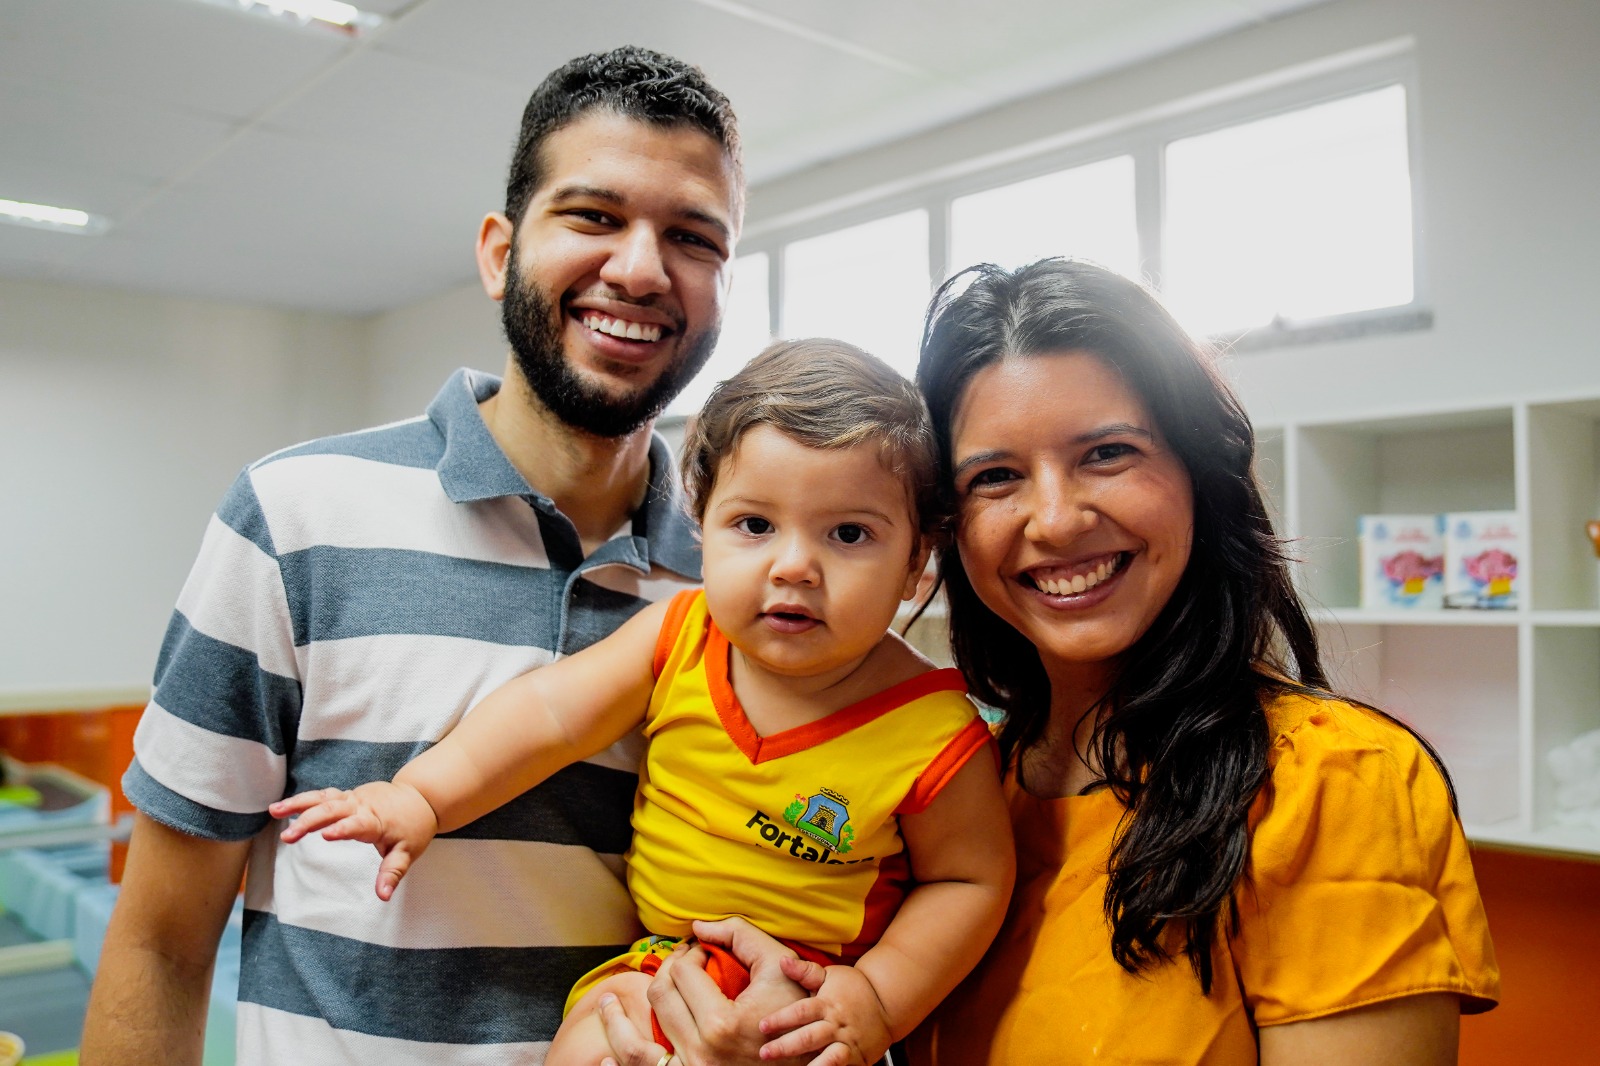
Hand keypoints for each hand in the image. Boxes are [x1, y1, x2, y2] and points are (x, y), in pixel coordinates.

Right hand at [269, 782, 438, 898]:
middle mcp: (362, 806)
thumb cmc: (413, 827)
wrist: (420, 796)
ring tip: (274, 811)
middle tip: (287, 837)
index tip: (325, 836)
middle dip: (309, 821)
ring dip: (298, 804)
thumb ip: (392, 873)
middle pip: (333, 809)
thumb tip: (383, 896)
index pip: (358, 824)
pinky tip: (282, 808)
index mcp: (376, 821)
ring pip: (323, 798)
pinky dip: (303, 800)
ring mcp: (353, 798)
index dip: (343, 829)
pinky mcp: (346, 796)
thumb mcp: (408, 852)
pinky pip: (323, 796)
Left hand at [598, 917, 810, 1065]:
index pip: (684, 973)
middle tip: (679, 965)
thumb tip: (696, 927)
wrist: (808, 1059)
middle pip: (661, 998)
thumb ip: (740, 935)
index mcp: (722, 1024)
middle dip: (667, 972)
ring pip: (634, 1048)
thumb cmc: (798, 1011)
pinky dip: (619, 1065)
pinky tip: (604, 1057)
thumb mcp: (779, 966)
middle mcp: (701, 1054)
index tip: (703, 952)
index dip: (691, 954)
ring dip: (615, 1022)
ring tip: (607, 1003)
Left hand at [759, 960, 889, 1065]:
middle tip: (765, 1053)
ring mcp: (848, 1044)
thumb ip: (805, 971)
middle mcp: (836, 1026)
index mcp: (827, 1005)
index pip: (801, 1012)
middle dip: (786, 1046)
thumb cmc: (854, 988)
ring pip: (829, 1058)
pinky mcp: (857, 1059)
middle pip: (809, 1037)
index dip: (781, 1019)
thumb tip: (782, 961)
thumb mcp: (831, 975)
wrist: (888, 1003)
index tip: (762, 1025)